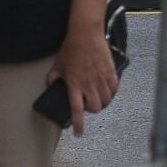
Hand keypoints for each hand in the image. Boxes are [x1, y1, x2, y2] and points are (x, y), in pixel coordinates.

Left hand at [46, 22, 119, 136]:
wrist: (85, 33)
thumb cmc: (70, 49)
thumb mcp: (57, 65)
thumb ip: (54, 78)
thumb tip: (52, 85)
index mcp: (74, 85)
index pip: (77, 110)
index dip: (78, 124)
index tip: (78, 133)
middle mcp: (89, 84)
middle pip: (95, 108)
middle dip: (92, 110)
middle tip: (89, 104)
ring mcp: (101, 78)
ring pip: (106, 100)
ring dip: (102, 101)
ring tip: (99, 97)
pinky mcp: (110, 70)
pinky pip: (115, 88)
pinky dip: (112, 92)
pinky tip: (108, 89)